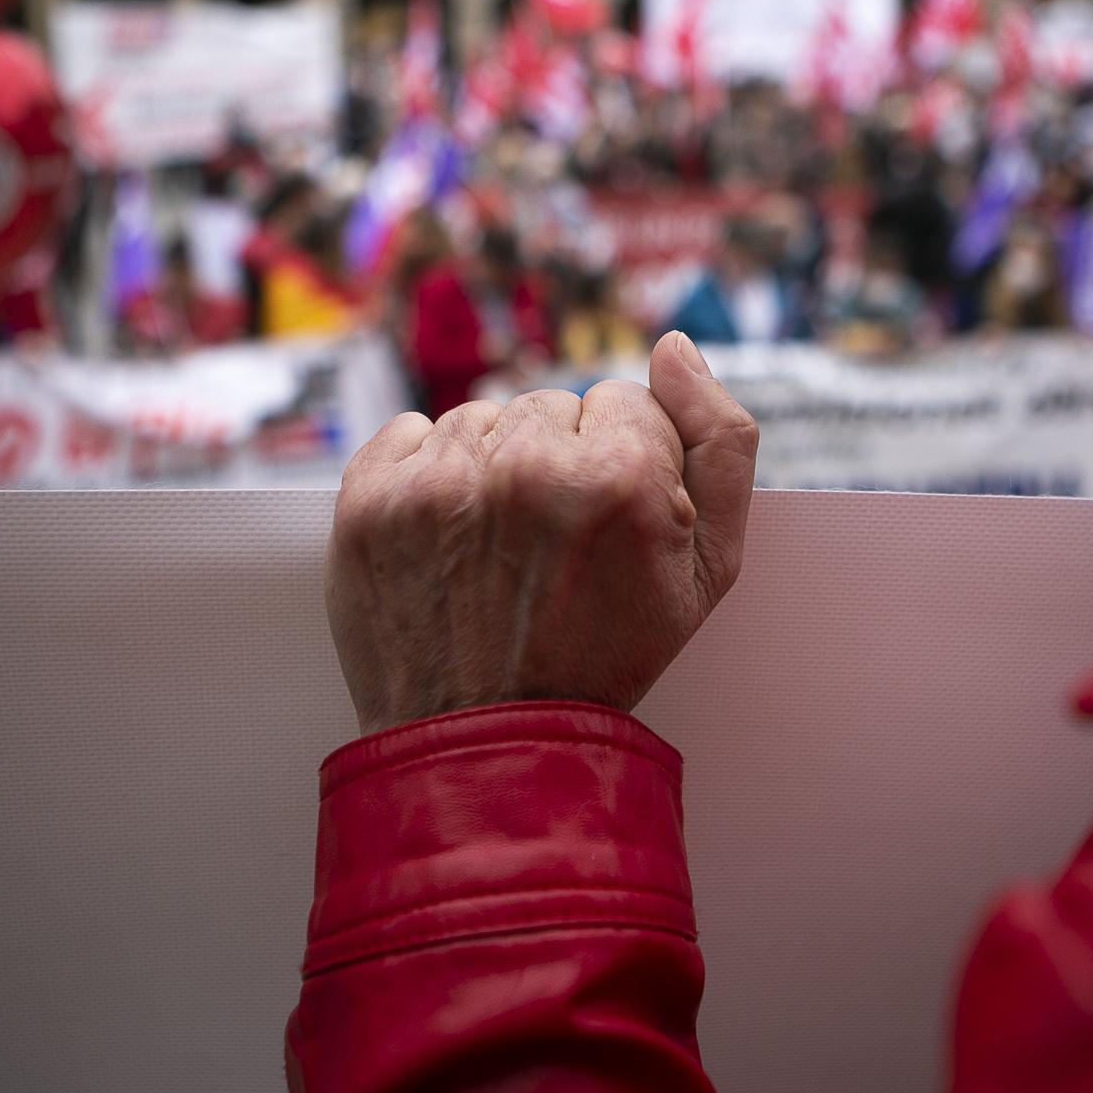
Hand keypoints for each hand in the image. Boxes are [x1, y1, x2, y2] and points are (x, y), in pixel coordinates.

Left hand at [327, 333, 759, 733]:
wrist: (488, 746)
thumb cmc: (608, 655)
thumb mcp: (710, 569)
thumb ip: (722, 442)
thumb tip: (677, 346)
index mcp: (620, 476)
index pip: (624, 400)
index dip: (622, 466)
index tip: (606, 531)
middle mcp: (525, 465)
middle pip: (550, 405)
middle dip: (557, 462)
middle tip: (551, 550)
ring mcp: (439, 481)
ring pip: (481, 419)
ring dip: (491, 468)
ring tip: (498, 552)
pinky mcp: (370, 499)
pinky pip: (409, 431)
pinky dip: (426, 473)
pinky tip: (448, 538)